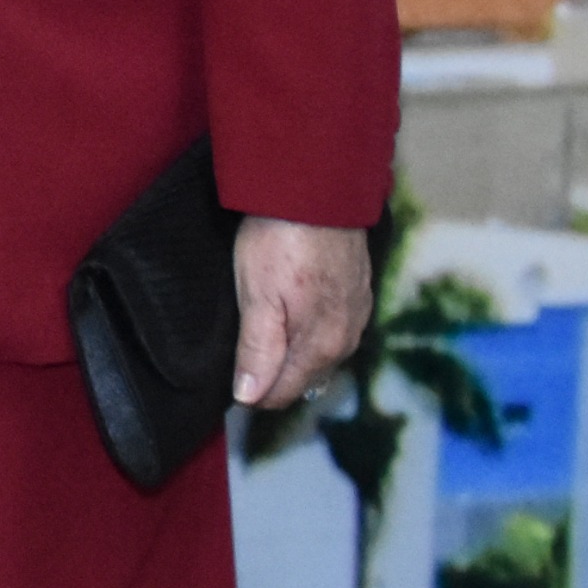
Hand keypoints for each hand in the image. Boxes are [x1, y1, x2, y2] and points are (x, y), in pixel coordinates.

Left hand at [231, 218, 370, 408]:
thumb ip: (257, 351)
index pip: (282, 393)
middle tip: (241, 361)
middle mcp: (345, 339)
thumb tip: (249, 397)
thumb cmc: (279, 241)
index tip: (230, 384)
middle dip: (274, 378)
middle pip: (303, 377)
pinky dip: (312, 333)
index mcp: (320, 347)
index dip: (253, 393)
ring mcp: (356, 315)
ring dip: (294, 356)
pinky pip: (333, 330)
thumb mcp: (257, 298)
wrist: (317, 191)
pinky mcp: (358, 293)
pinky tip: (294, 317)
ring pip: (320, 355)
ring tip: (264, 341)